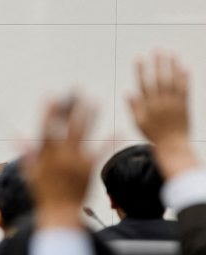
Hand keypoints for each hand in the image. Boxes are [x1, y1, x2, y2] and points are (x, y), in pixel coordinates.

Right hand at [27, 94, 96, 228]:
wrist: (60, 213)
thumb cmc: (44, 194)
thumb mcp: (31, 173)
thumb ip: (26, 153)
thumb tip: (15, 136)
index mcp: (45, 156)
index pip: (46, 128)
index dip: (49, 111)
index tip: (52, 96)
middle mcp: (59, 156)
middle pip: (66, 126)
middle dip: (71, 107)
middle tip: (76, 91)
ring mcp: (75, 161)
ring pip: (82, 133)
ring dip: (89, 116)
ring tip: (94, 101)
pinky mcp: (89, 169)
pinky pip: (100, 151)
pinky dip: (109, 141)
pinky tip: (116, 129)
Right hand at [129, 52, 197, 177]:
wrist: (173, 145)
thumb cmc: (154, 135)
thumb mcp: (138, 123)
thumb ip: (134, 107)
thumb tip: (128, 92)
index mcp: (148, 106)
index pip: (143, 84)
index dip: (141, 70)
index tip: (139, 58)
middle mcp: (161, 102)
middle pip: (159, 78)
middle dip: (157, 63)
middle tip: (157, 49)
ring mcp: (174, 103)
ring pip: (172, 80)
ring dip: (171, 66)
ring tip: (170, 53)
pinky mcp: (184, 105)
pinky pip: (185, 88)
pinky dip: (185, 77)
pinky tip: (184, 67)